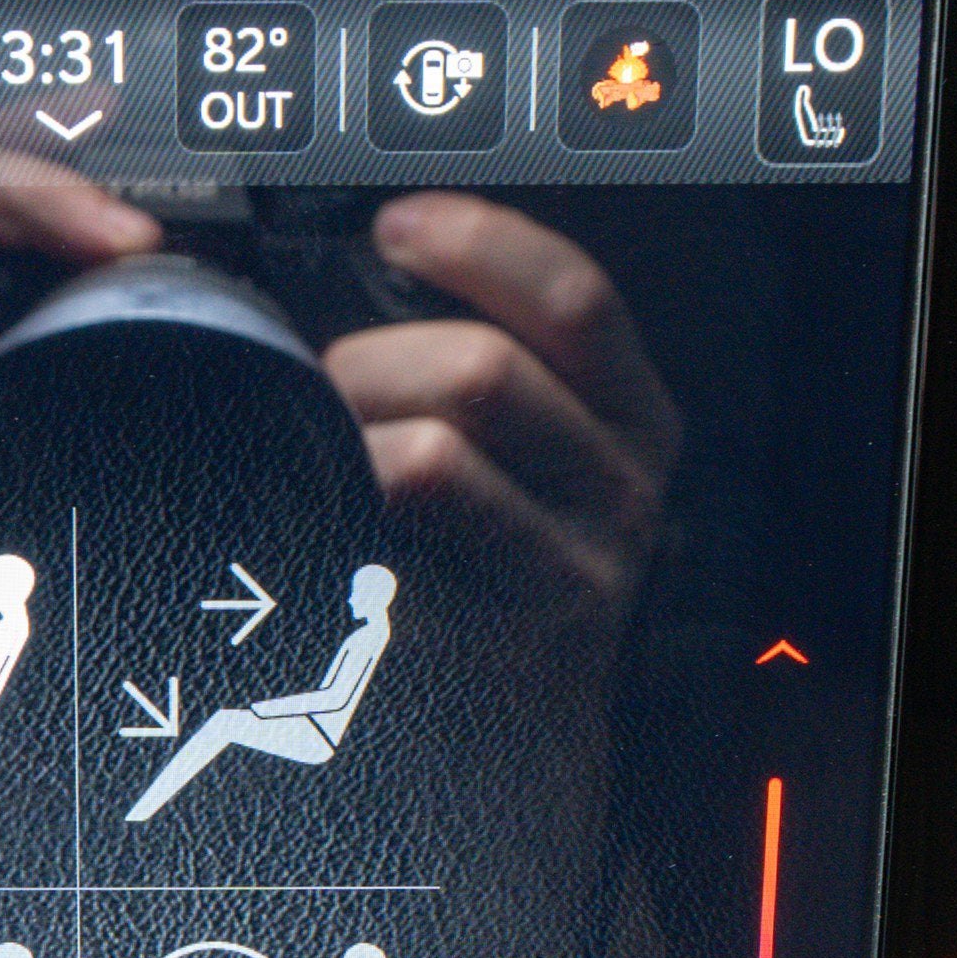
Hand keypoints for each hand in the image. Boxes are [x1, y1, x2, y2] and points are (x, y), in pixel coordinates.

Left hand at [324, 193, 683, 624]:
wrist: (516, 730)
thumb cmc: (497, 560)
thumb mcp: (537, 447)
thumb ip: (492, 361)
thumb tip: (386, 263)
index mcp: (633, 415)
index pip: (573, 300)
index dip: (479, 246)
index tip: (396, 227)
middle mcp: (620, 488)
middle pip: (482, 373)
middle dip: (373, 363)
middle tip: (323, 387)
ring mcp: (568, 569)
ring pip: (432, 457)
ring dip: (350, 439)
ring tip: (323, 455)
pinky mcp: (498, 639)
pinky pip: (392, 555)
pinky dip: (339, 520)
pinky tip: (325, 526)